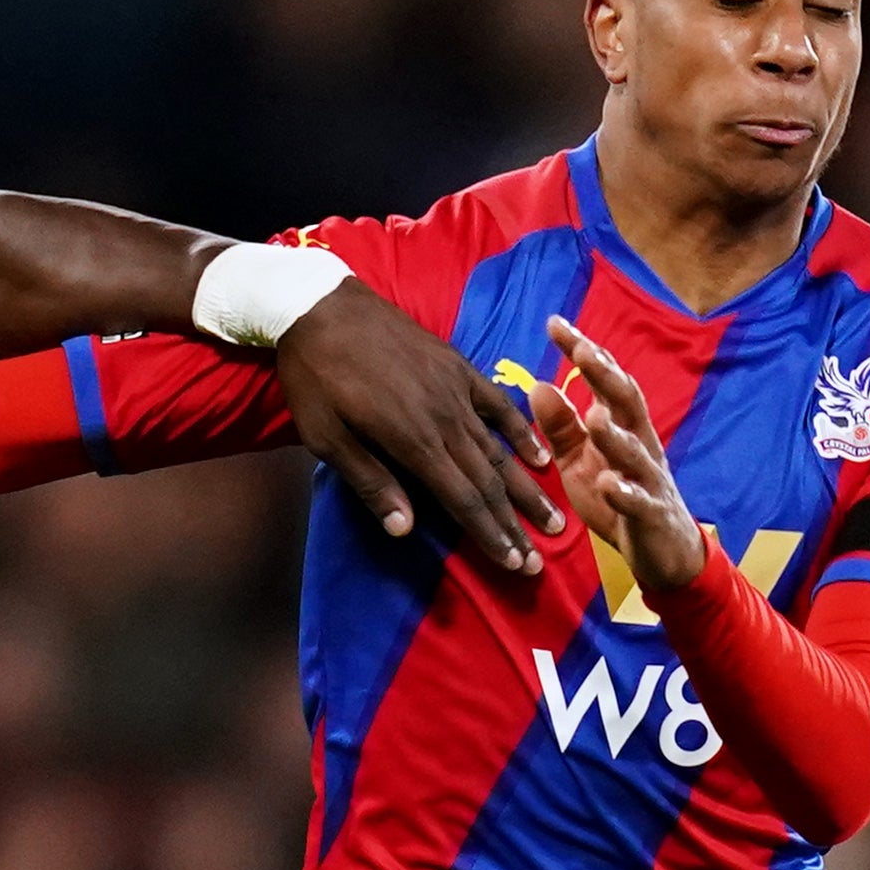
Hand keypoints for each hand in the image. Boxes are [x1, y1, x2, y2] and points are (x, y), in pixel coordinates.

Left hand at [271, 281, 566, 575]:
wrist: (320, 305)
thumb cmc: (315, 377)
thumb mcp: (327, 436)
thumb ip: (370, 482)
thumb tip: (405, 530)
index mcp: (412, 440)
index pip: (464, 500)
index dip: (491, 535)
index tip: (515, 564)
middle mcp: (445, 418)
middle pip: (489, 482)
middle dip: (515, 525)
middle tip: (539, 562)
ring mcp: (456, 390)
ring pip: (500, 449)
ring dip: (527, 489)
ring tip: (554, 520)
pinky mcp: (458, 366)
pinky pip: (499, 404)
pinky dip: (523, 431)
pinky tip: (541, 457)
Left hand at [536, 314, 703, 591]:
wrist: (663, 549)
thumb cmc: (618, 496)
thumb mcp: (579, 461)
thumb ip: (560, 427)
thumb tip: (538, 386)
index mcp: (621, 425)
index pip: (603, 380)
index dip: (582, 351)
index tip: (554, 323)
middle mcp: (640, 443)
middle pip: (627, 402)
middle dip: (607, 377)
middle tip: (583, 351)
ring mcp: (649, 478)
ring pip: (635, 451)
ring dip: (616, 434)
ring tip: (595, 418)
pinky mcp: (652, 514)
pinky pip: (639, 501)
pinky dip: (623, 492)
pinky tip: (606, 484)